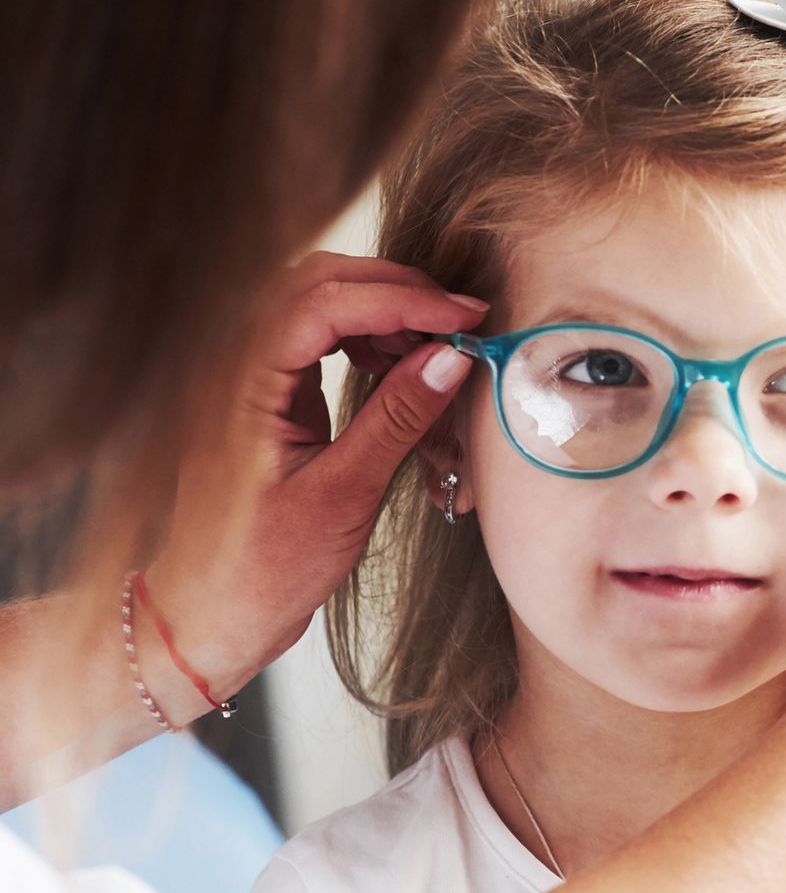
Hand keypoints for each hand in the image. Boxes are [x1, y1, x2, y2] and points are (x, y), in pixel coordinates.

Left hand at [144, 251, 489, 698]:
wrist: (213, 612)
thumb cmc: (265, 568)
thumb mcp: (344, 495)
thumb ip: (397, 418)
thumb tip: (453, 357)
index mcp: (243, 383)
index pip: (326, 302)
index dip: (403, 300)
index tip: (465, 319)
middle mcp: (237, 364)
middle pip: (318, 281)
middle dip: (396, 290)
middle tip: (460, 322)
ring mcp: (249, 375)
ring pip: (318, 301)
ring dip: (383, 311)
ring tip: (437, 349)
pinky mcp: (267, 393)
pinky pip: (317, 337)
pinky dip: (367, 337)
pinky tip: (401, 366)